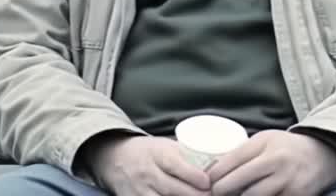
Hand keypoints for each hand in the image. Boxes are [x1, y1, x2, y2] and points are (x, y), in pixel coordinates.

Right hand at [87, 134, 210, 195]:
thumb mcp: (167, 146)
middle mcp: (147, 173)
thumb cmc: (150, 151)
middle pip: (170, 188)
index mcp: (157, 154)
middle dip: (193, 195)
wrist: (116, 159)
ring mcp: (139, 191)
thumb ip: (188, 155)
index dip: (192, 175)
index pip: (175, 165)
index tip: (208, 182)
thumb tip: (220, 162)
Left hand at [207, 130, 335, 195]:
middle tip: (216, 193)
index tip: (206, 182)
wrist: (322, 156)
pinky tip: (255, 195)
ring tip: (235, 194)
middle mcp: (276, 161)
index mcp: (264, 144)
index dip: (211, 177)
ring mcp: (287, 181)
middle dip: (220, 191)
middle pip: (234, 184)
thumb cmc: (286, 148)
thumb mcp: (264, 141)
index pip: (227, 163)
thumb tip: (210, 171)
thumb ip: (241, 153)